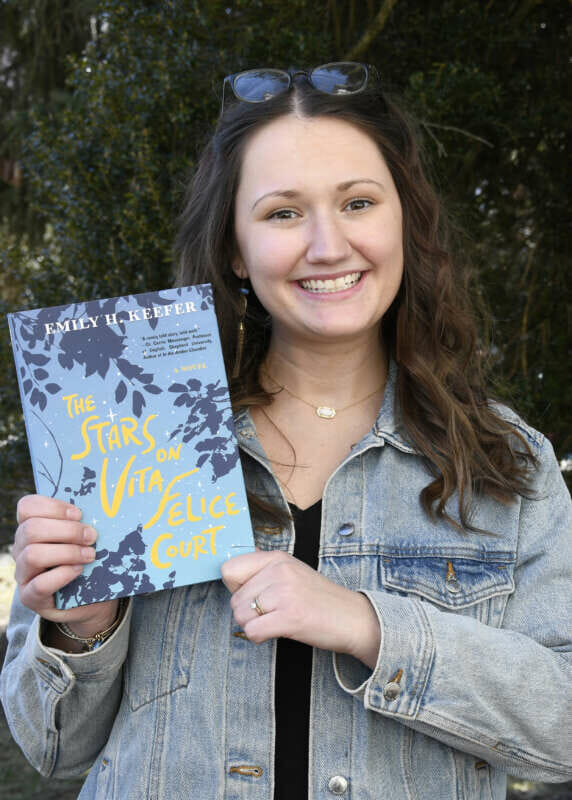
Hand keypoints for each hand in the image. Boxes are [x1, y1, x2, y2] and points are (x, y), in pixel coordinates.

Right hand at [13, 495, 118, 634]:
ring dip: (67, 552)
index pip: (27, 507)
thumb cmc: (85, 560)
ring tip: (90, 555)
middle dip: (67, 531)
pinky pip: (40, 584)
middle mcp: (21, 548)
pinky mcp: (29, 597)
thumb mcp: (83, 539)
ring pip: (33, 554)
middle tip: (91, 537)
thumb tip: (99, 511)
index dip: (52, 506)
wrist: (86, 599)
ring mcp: (23, 573)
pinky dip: (63, 574)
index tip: (79, 514)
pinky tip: (79, 570)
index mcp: (31, 528)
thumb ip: (82, 524)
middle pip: (31, 529)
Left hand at [221, 550, 380, 668]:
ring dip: (253, 625)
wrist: (352, 618)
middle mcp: (279, 570)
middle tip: (270, 614)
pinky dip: (259, 637)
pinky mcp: (289, 616)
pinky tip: (276, 632)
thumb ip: (264, 569)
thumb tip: (230, 571)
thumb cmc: (319, 599)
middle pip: (234, 598)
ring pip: (241, 615)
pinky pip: (252, 631)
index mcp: (277, 557)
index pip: (229, 569)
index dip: (235, 588)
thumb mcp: (292, 571)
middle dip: (246, 612)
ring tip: (275, 621)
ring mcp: (284, 592)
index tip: (253, 595)